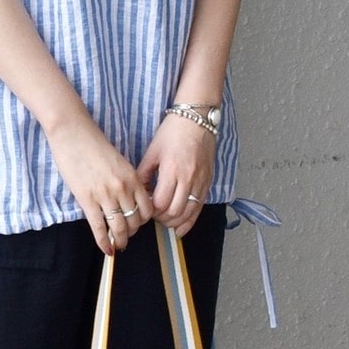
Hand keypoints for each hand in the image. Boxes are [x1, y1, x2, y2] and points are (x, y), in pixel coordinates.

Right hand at [46, 116, 152, 256]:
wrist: (72, 132)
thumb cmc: (92, 143)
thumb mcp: (118, 160)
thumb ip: (125, 179)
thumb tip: (126, 197)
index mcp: (132, 177)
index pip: (147, 208)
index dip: (144, 220)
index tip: (137, 223)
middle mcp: (123, 188)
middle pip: (135, 220)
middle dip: (132, 232)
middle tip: (126, 236)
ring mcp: (105, 195)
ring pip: (120, 227)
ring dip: (121, 240)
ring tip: (118, 246)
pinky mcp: (87, 200)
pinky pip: (99, 227)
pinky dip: (104, 242)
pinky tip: (107, 250)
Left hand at [136, 115, 215, 237]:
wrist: (197, 119)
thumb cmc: (172, 132)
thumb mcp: (152, 151)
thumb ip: (144, 174)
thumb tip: (139, 194)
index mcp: (172, 170)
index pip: (160, 203)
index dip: (151, 211)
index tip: (145, 209)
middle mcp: (188, 178)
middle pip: (175, 211)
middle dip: (162, 219)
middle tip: (154, 216)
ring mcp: (201, 181)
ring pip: (189, 213)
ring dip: (175, 222)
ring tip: (165, 221)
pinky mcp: (208, 182)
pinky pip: (200, 207)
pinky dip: (190, 220)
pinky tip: (181, 228)